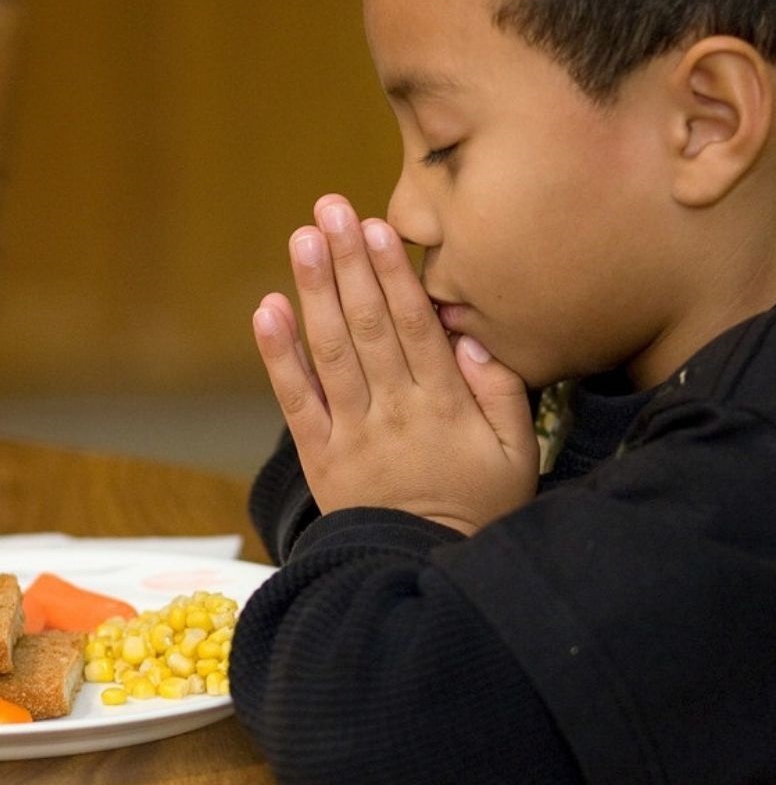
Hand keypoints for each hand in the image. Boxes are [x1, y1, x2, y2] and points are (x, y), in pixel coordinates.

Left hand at [251, 195, 539, 533]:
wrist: (423, 576)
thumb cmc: (479, 510)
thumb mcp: (517, 456)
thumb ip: (502, 393)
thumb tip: (472, 336)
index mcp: (444, 405)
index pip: (415, 326)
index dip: (394, 274)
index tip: (379, 228)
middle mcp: (394, 410)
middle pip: (368, 325)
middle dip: (349, 262)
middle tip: (331, 209)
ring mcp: (352, 432)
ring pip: (331, 351)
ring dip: (315, 290)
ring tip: (303, 238)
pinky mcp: (320, 454)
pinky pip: (296, 399)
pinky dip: (278, 355)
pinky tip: (267, 309)